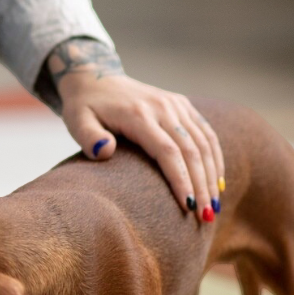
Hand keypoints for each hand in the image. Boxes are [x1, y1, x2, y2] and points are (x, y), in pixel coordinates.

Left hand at [41, 38, 225, 222]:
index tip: (187, 207)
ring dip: (212, 176)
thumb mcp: (76, 120)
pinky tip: (217, 182)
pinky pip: (205, 133)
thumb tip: (105, 151)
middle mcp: (163, 107)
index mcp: (139, 115)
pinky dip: (215, 158)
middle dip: (201, 186)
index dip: (181, 180)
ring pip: (204, 143)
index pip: (168, 152)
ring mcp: (176, 104)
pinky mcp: (182, 105)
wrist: (95, 77)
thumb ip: (88, 137)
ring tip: (213, 207)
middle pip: (192, 150)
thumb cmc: (83, 107)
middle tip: (206, 218)